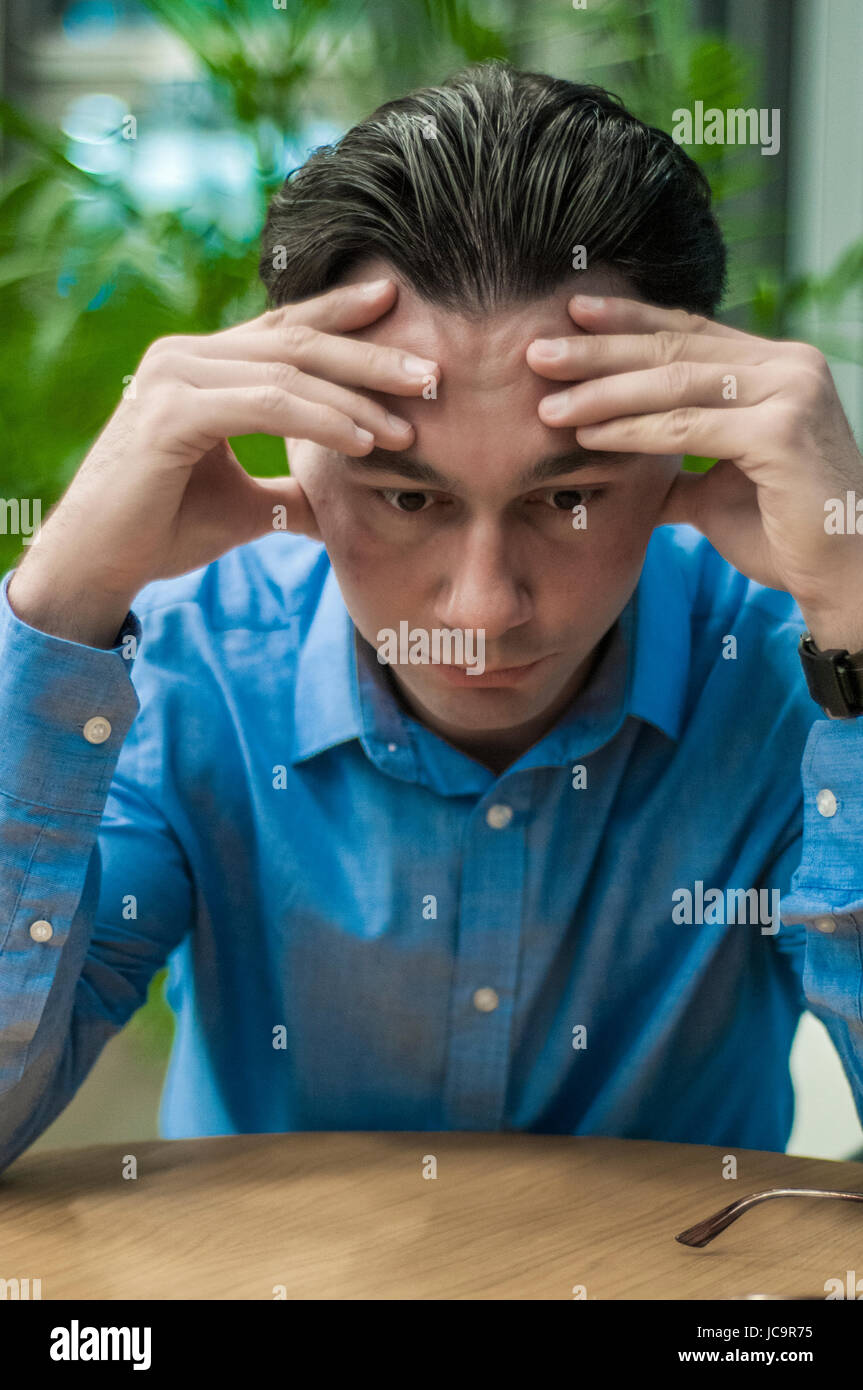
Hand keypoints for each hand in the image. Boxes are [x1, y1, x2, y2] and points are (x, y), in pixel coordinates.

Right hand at [10, 278, 435, 644]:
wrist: (99, 565)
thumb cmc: (163, 531)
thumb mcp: (248, 507)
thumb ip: (293, 493)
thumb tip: (337, 507)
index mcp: (199, 366)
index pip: (284, 330)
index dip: (341, 315)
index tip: (397, 306)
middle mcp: (183, 357)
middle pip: (295, 342)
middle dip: (369, 354)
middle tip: (431, 370)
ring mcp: (174, 378)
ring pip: (287, 371)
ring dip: (357, 398)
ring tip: (409, 425)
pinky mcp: (172, 414)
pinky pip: (267, 405)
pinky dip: (321, 421)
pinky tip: (363, 442)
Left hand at [526, 295, 862, 650]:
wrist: (843, 576)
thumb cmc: (786, 535)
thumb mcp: (719, 488)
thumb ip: (680, 467)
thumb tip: (631, 468)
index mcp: (776, 368)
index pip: (690, 331)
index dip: (629, 321)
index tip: (572, 314)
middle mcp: (788, 367)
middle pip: (675, 346)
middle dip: (599, 348)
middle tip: (538, 349)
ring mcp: (789, 393)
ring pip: (675, 382)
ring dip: (603, 391)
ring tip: (548, 401)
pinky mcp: (782, 432)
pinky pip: (687, 428)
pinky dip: (632, 431)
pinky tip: (589, 435)